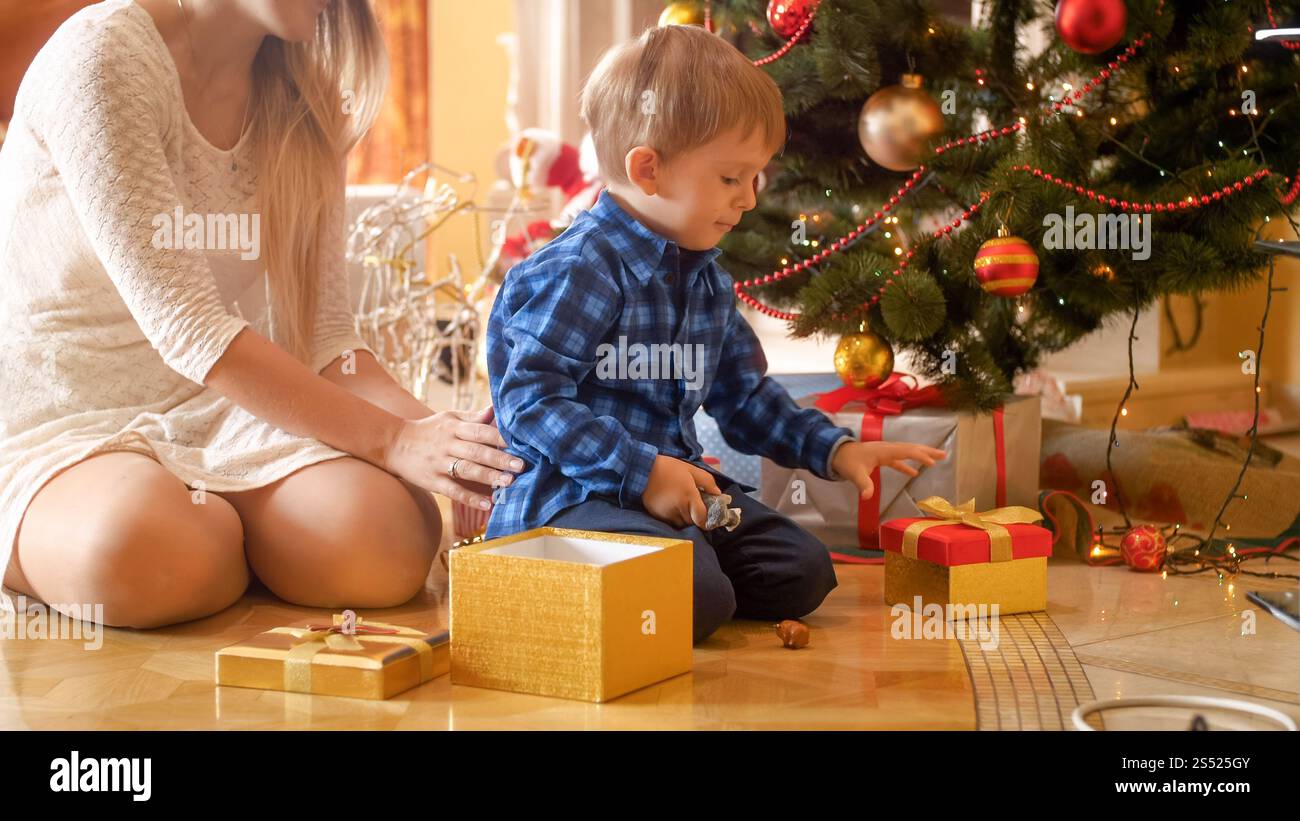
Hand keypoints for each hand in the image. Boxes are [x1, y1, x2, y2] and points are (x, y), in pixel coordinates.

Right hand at [382, 405, 524, 509]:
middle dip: (499, 458)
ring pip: (466, 470)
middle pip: (476, 451)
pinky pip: (453, 490)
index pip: (480, 431)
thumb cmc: (429, 430)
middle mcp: (447, 444)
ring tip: (508, 482)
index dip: (500, 437)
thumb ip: (473, 417)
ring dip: (488, 477)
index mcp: (454, 428)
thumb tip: (495, 409)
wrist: (394, 444)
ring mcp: (439, 463)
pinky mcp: (432, 481)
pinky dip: (470, 498)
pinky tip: (487, 504)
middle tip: (520, 465)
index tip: (519, 442)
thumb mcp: (448, 418)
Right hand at [641, 454, 721, 528]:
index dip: (707, 520)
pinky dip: (674, 517)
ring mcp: (666, 514)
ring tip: (683, 506)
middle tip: (695, 507)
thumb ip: (707, 481)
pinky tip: (672, 506)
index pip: (702, 520)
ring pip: (681, 524)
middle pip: (692, 523)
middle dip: (696, 517)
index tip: (708, 516)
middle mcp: (678, 508)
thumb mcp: (691, 470)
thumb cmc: (669, 468)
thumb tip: (718, 493)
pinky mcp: (657, 516)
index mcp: (689, 497)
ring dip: (685, 519)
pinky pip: (670, 522)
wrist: (644, 469)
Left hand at [831, 440, 946, 499]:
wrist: (835, 453)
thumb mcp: (854, 473)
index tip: (932, 462)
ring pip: (907, 453)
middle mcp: (887, 448)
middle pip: (911, 448)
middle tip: (944, 454)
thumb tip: (867, 497)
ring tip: (936, 459)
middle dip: (927, 451)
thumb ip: (863, 484)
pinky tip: (914, 474)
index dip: (919, 456)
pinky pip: (898, 460)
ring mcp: (885, 452)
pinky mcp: (881, 458)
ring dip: (921, 455)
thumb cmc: (846, 461)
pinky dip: (907, 465)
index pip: (906, 452)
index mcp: (884, 450)